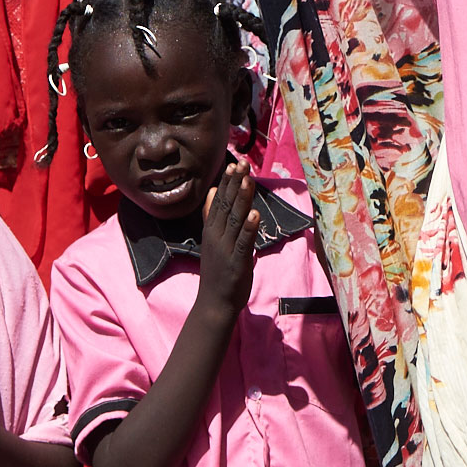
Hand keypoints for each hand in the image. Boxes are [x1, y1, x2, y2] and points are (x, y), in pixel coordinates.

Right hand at [196, 157, 262, 315]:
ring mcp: (226, 249)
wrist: (214, 302)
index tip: (235, 164)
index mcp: (212, 229)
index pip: (220, 201)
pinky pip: (243, 242)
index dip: (228, 183)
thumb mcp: (213, 239)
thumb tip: (214, 190)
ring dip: (241, 199)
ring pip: (235, 220)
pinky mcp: (236, 262)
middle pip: (227, 206)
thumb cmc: (217, 269)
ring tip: (247, 181)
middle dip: (235, 184)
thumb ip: (213, 215)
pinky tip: (254, 214)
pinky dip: (249, 228)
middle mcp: (217, 236)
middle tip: (242, 163)